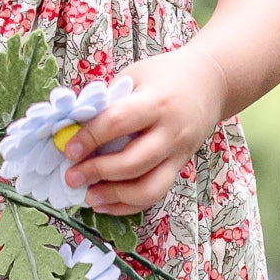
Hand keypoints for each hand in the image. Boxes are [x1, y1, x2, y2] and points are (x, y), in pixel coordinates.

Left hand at [60, 46, 228, 214]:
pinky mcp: (179, 167)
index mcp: (156, 102)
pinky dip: (128, 205)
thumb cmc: (165, 75)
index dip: (89, 138)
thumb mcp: (135, 75)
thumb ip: (108, 101)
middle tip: (71, 176)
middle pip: (133, 162)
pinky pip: (156, 195)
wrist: (211, 82)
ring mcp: (178, 154)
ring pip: (149, 188)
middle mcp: (171, 132)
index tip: (68, 149)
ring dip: (114, 197)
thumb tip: (72, 129)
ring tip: (88, 197)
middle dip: (97, 173)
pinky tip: (106, 204)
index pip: (117, 122)